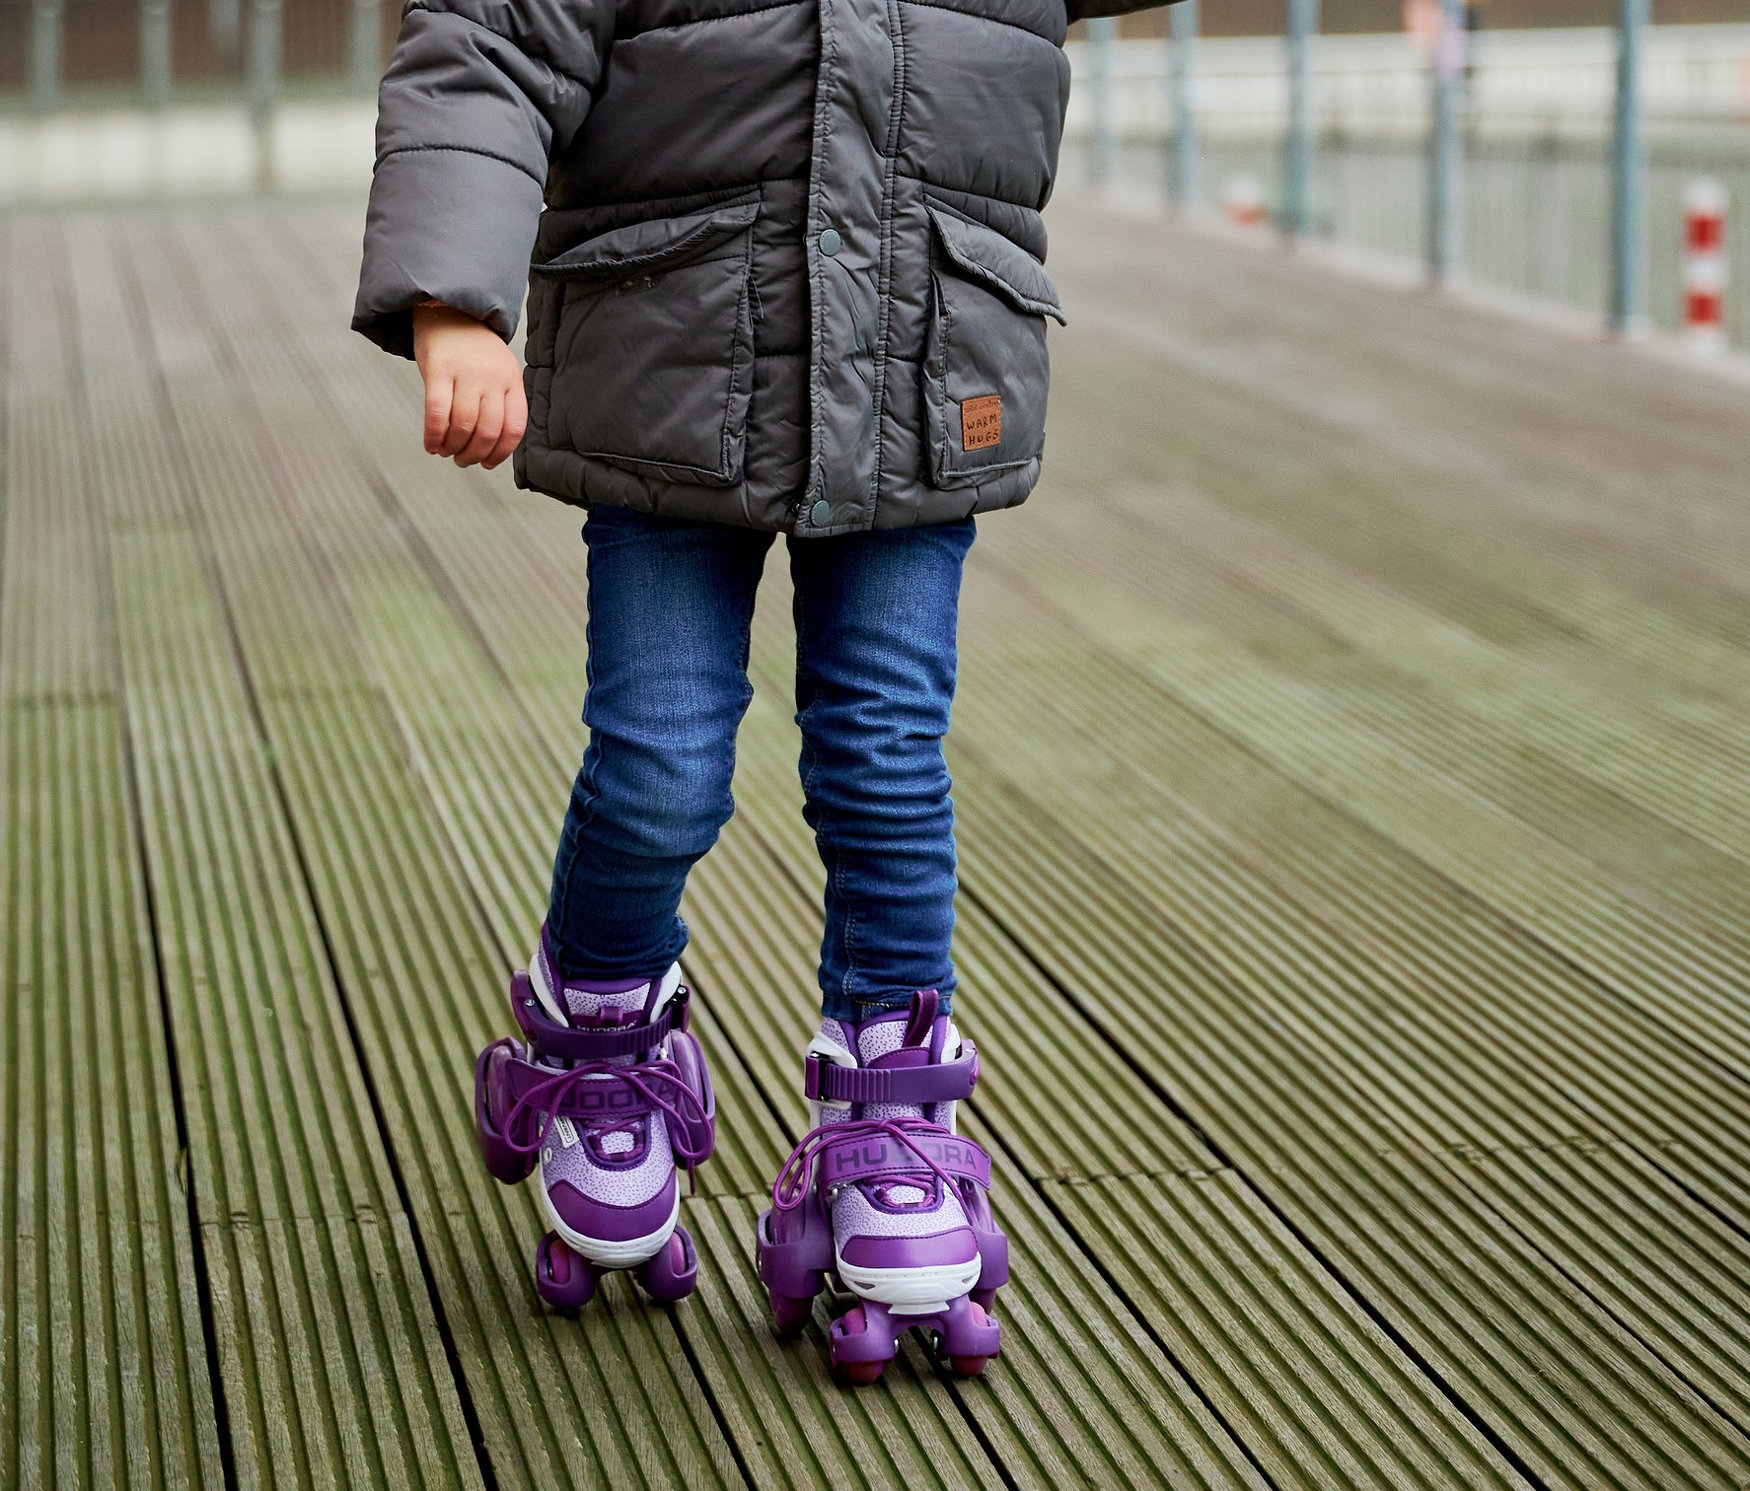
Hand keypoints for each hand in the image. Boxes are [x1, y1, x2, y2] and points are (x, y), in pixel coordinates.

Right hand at [412, 304, 527, 469]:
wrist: (449, 310)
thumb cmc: (473, 350)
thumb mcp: (500, 370)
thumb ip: (500, 402)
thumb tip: (491, 446)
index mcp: (512, 380)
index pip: (514, 427)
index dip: (501, 453)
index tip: (489, 463)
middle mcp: (492, 378)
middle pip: (488, 431)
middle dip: (475, 455)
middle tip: (463, 461)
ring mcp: (466, 373)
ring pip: (464, 425)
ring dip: (454, 447)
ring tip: (446, 452)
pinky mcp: (439, 370)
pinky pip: (437, 412)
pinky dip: (434, 435)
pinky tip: (431, 444)